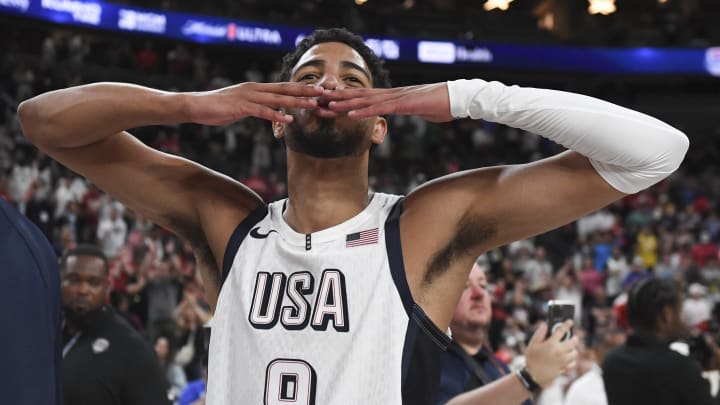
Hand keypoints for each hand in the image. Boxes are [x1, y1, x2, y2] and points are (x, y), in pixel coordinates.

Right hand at [186, 82, 323, 124]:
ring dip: (297, 102)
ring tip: (313, 104)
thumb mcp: (241, 107)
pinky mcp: (242, 107)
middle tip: (324, 93)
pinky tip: (289, 120)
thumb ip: (256, 108)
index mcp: (256, 89)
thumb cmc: (217, 108)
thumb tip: (268, 113)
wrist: (196, 106)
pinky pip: (263, 112)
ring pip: (278, 99)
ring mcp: (248, 97)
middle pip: (285, 89)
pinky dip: (277, 115)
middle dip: (305, 91)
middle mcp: (255, 89)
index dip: (301, 88)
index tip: (317, 90)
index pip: (283, 87)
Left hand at [323, 83, 452, 121]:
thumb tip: (408, 112)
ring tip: (327, 106)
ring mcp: (397, 98)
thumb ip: (411, 110)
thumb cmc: (442, 105)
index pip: (365, 97)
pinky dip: (364, 111)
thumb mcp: (421, 110)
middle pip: (360, 96)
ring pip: (365, 101)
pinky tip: (350, 114)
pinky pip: (380, 109)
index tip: (329, 100)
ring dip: (345, 104)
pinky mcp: (403, 105)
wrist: (458, 99)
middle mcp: (392, 94)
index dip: (347, 98)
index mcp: (394, 97)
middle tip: (318, 100)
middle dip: (338, 98)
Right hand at [524, 321, 578, 387]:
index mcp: (551, 344)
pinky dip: (572, 359)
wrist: (533, 375)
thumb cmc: (532, 358)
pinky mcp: (564, 368)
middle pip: (573, 342)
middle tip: (572, 337)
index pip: (562, 331)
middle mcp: (559, 352)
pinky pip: (573, 362)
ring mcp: (563, 361)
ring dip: (573, 349)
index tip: (570, 321)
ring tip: (568, 348)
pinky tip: (567, 358)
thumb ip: (540, 333)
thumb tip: (545, 324)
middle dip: (574, 338)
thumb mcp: (533, 344)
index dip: (567, 324)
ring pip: (575, 352)